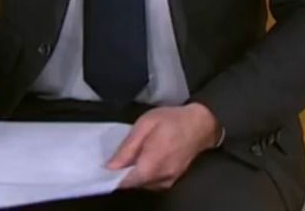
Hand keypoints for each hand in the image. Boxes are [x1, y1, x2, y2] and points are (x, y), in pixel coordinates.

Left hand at [108, 103, 222, 190]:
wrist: (201, 124)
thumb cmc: (171, 120)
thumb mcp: (144, 125)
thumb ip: (127, 148)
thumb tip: (111, 166)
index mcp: (152, 164)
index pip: (125, 181)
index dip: (111, 176)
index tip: (103, 166)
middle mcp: (160, 178)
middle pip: (133, 183)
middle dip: (122, 173)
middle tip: (117, 156)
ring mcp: (168, 180)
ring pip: (142, 183)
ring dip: (133, 173)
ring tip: (132, 154)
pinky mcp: (172, 179)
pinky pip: (152, 181)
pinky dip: (144, 173)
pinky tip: (144, 158)